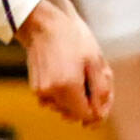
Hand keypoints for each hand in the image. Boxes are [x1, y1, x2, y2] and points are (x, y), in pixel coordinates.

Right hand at [13, 0, 113, 126]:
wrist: (43, 24)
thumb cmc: (73, 38)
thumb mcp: (96, 61)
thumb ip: (101, 91)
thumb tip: (99, 116)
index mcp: (69, 86)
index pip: (87, 116)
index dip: (99, 109)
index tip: (103, 93)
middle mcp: (52, 93)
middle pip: (76, 114)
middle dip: (86, 103)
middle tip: (92, 79)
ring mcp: (41, 92)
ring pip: (64, 109)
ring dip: (74, 99)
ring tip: (78, 73)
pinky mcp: (36, 88)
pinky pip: (54, 101)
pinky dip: (62, 94)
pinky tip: (65, 74)